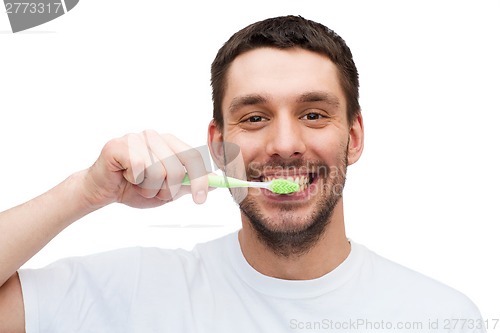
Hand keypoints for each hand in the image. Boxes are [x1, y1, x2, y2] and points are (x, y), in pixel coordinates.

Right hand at [82, 130, 208, 208]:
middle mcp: (154, 136)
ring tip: (139, 185)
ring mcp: (136, 138)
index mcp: (169, 143)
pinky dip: (134, 181)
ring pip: (158, 170)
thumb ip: (190, 184)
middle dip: (168, 190)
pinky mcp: (119, 145)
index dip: (200, 179)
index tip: (201, 199)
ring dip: (149, 188)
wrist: (103, 192)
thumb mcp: (168, 190)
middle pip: (177, 167)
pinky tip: (126, 178)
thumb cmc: (135, 189)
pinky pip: (139, 168)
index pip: (193, 157)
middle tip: (155, 192)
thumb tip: (218, 183)